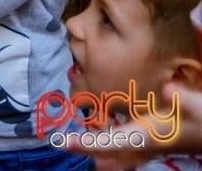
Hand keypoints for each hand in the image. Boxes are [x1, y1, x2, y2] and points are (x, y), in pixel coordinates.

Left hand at [67, 82, 201, 168]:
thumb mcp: (199, 106)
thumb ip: (185, 98)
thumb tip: (169, 88)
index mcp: (148, 137)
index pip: (111, 143)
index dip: (86, 144)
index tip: (63, 142)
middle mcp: (143, 147)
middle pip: (106, 154)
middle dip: (83, 149)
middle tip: (59, 141)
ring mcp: (146, 149)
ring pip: (113, 156)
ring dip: (93, 150)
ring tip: (72, 140)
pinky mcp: (149, 146)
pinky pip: (122, 153)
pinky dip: (105, 146)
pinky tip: (98, 134)